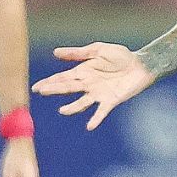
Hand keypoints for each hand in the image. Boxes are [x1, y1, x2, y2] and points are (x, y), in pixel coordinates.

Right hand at [32, 42, 154, 129]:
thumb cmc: (120, 56)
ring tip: (63, 110)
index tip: (36, 87)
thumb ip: (78, 53)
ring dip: (72, 107)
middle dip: (54, 90)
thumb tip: (55, 52)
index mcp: (83, 72)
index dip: (50, 82)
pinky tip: (90, 126)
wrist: (141, 64)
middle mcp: (88, 84)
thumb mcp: (98, 50)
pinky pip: (101, 111)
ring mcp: (98, 94)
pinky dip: (95, 118)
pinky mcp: (111, 100)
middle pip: (68, 88)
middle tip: (40, 91)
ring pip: (81, 102)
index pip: (63, 77)